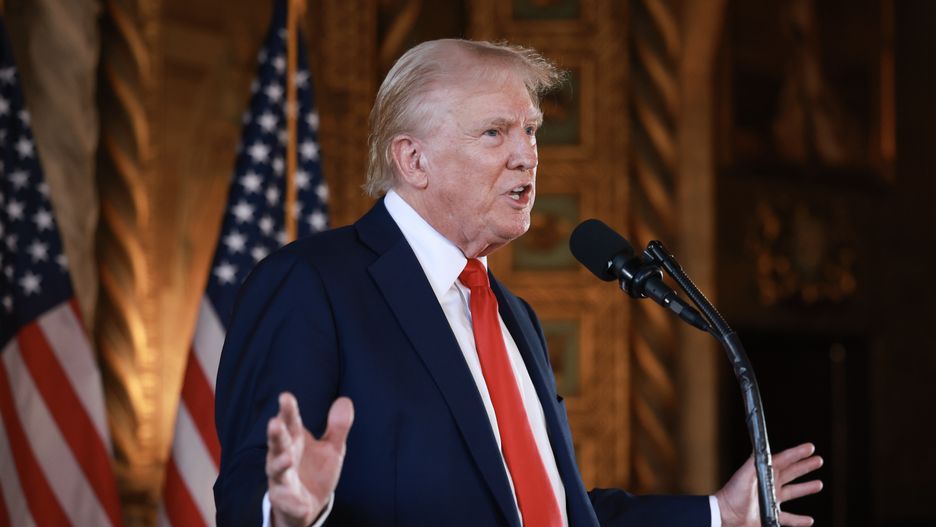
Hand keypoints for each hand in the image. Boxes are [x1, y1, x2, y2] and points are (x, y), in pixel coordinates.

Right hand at [266, 392, 353, 526]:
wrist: (308, 506)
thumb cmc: (315, 472)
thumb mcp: (331, 448)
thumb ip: (337, 427)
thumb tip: (345, 400)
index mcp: (295, 442)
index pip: (291, 423)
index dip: (288, 410)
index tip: (285, 396)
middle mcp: (284, 458)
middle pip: (278, 443)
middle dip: (276, 434)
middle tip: (274, 423)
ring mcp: (282, 480)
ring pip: (276, 470)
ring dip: (279, 464)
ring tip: (287, 459)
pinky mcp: (286, 501)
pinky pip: (288, 502)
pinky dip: (293, 503)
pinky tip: (302, 504)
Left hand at [715, 442, 822, 526]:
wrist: (725, 515)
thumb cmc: (733, 494)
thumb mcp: (744, 474)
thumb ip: (755, 462)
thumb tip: (763, 448)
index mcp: (764, 473)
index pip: (784, 460)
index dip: (797, 453)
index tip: (810, 447)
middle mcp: (769, 485)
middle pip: (791, 473)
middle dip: (805, 466)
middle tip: (819, 460)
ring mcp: (770, 500)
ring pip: (793, 493)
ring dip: (806, 488)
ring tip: (819, 484)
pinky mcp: (770, 516)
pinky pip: (788, 518)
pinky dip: (799, 520)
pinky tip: (809, 520)